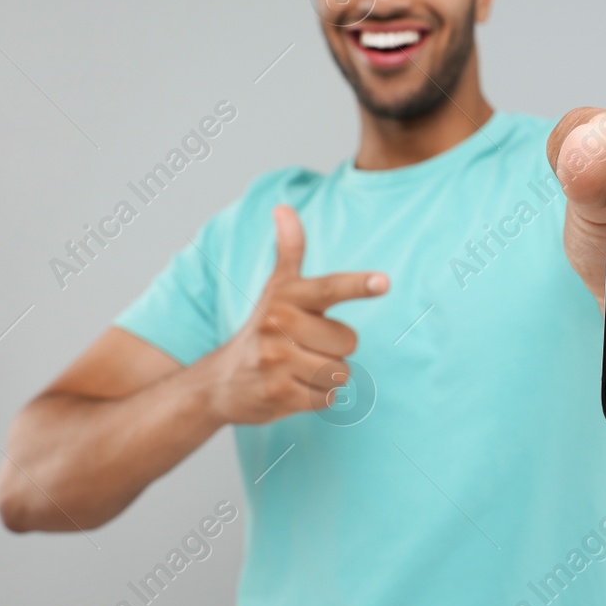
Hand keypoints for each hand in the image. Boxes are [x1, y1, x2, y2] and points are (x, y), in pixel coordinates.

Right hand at [205, 205, 388, 424]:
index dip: (358, 285)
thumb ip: (288, 250)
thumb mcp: (276, 289)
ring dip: (329, 374)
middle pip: (347, 341)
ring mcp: (275, 361)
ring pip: (340, 371)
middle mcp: (278, 326)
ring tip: (301, 368)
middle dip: (336, 348)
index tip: (384, 282)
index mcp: (286, 297)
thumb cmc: (262, 329)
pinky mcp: (277, 394)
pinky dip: (319, 396)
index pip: (329, 288)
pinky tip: (297, 388)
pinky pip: (327, 397)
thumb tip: (284, 208)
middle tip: (308, 346)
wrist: (221, 381)